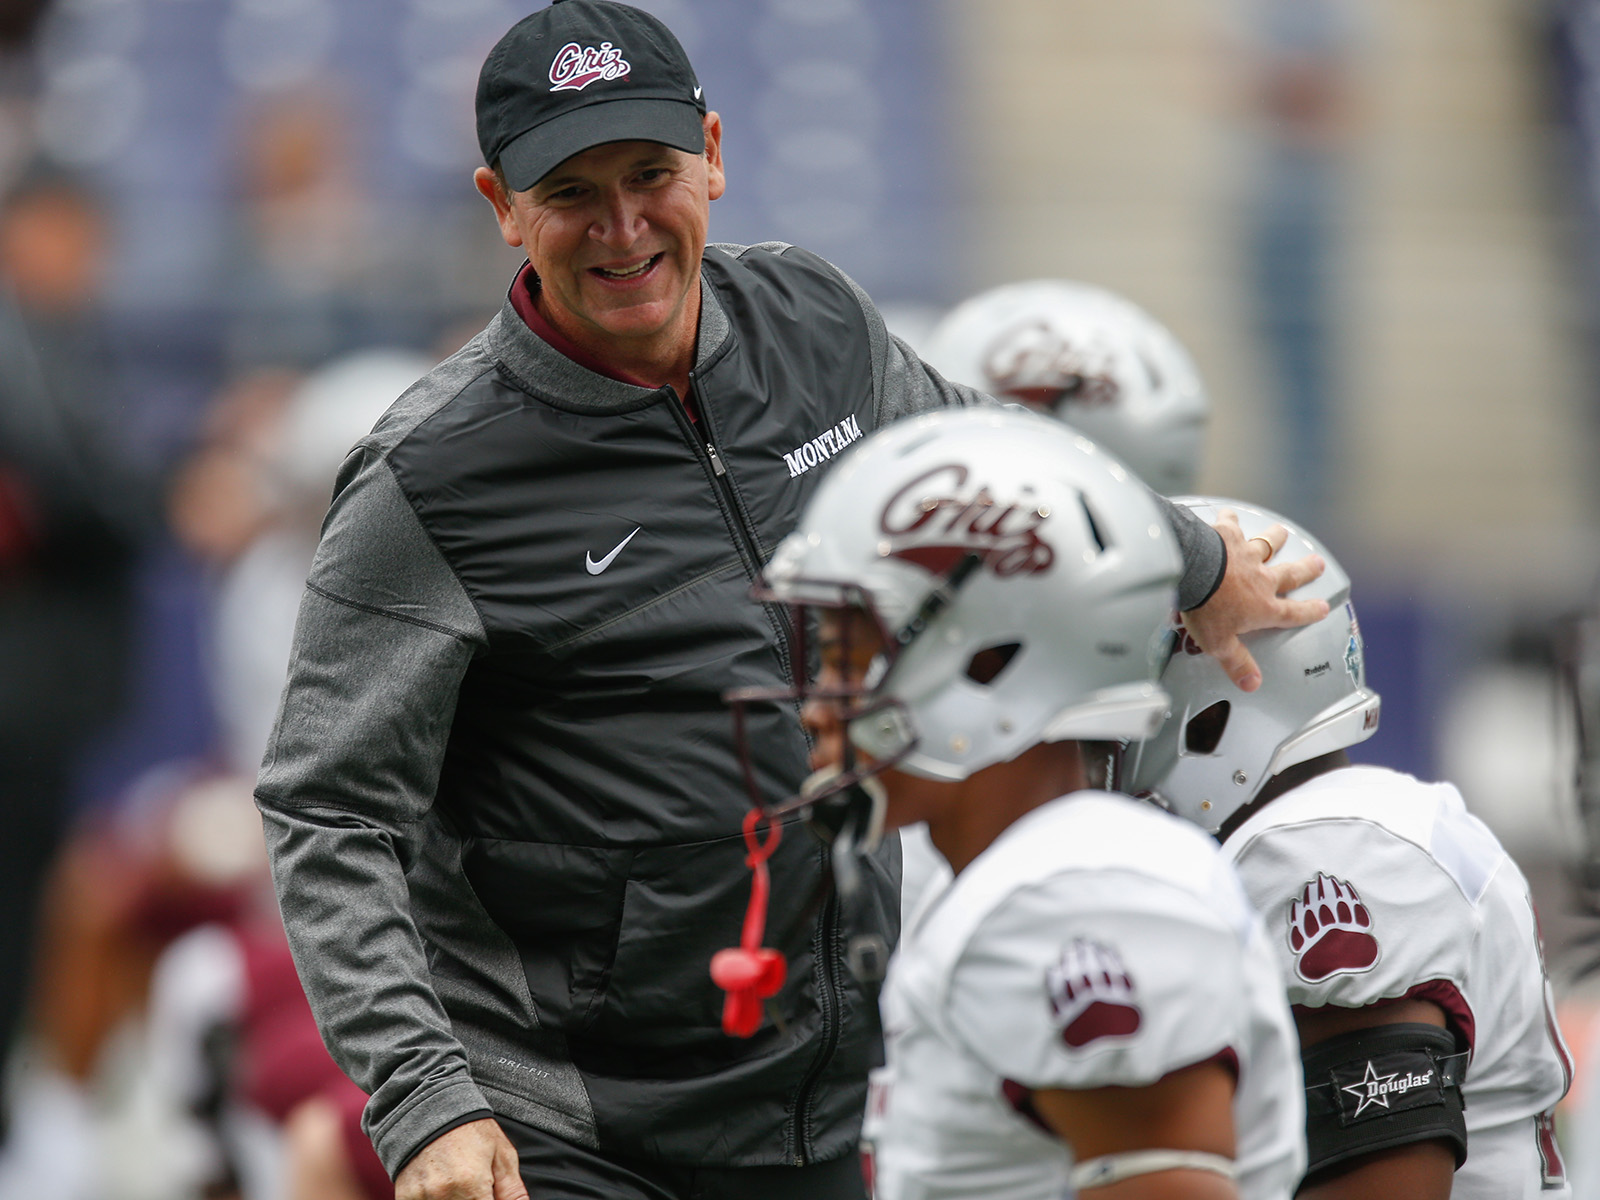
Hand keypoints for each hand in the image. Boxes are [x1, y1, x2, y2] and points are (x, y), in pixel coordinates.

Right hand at [394, 1118, 527, 1199]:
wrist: (431, 1107)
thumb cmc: (471, 1130)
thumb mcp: (501, 1155)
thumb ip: (512, 1192)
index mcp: (471, 1185)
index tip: (488, 1194)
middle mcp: (443, 1193)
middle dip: (473, 1199)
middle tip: (474, 1185)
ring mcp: (420, 1196)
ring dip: (453, 1198)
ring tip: (457, 1181)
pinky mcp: (405, 1196)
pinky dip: (433, 1199)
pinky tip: (439, 1186)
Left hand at [1181, 510, 1327, 691]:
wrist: (1190, 571)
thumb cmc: (1205, 608)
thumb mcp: (1219, 644)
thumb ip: (1237, 662)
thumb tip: (1252, 684)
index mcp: (1262, 607)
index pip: (1292, 613)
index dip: (1309, 612)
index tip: (1322, 607)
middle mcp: (1260, 578)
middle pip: (1289, 574)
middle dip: (1305, 570)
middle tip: (1317, 563)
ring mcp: (1245, 554)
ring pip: (1266, 545)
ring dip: (1275, 539)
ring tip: (1283, 533)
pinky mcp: (1227, 535)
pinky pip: (1232, 525)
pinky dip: (1231, 520)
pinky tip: (1230, 515)